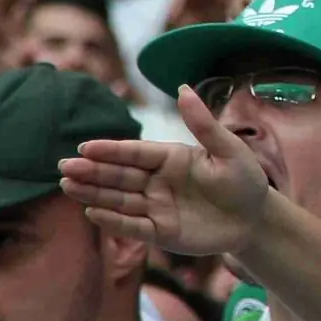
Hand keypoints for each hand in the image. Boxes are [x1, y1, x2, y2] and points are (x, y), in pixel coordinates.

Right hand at [61, 87, 275, 255]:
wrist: (256, 219)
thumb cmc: (244, 179)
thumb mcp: (229, 150)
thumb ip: (203, 124)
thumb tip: (182, 88)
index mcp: (170, 157)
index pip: (135, 153)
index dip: (110, 151)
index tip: (85, 147)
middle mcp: (158, 181)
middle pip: (120, 175)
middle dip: (92, 171)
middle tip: (64, 167)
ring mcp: (157, 207)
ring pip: (120, 199)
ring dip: (94, 193)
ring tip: (68, 186)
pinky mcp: (161, 232)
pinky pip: (134, 226)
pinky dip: (114, 221)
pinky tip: (92, 212)